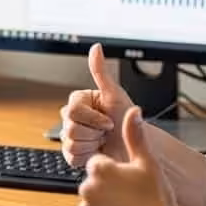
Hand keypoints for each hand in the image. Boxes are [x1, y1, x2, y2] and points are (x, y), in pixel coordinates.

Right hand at [60, 43, 133, 166]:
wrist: (135, 148)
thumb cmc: (128, 121)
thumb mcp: (115, 94)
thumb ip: (101, 71)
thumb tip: (96, 47)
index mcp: (79, 101)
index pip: (74, 110)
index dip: (94, 119)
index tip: (108, 120)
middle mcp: (72, 117)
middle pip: (70, 128)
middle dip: (94, 133)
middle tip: (106, 132)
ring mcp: (71, 135)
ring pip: (71, 144)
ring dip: (92, 146)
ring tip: (103, 141)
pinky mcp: (72, 153)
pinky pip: (71, 157)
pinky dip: (88, 157)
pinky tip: (98, 152)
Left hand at [77, 106, 190, 205]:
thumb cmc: (157, 201)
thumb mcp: (149, 163)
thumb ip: (135, 136)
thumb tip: (132, 111)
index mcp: (99, 169)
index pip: (98, 165)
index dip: (114, 174)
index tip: (128, 184)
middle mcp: (87, 188)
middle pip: (93, 185)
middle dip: (106, 191)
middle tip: (129, 201)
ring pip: (90, 205)